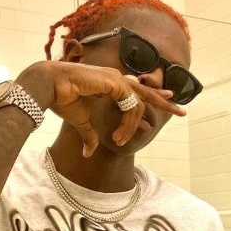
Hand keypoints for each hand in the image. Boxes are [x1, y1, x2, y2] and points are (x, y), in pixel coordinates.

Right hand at [16, 61, 185, 156]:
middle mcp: (116, 78)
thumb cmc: (62, 100)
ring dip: (132, 127)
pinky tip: (119, 135)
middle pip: (147, 91)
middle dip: (164, 102)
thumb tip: (88, 152)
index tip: (167, 99)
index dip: (151, 97)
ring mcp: (117, 78)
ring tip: (120, 140)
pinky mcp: (116, 82)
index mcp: (110, 83)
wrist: (49, 88)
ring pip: (139, 105)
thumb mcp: (82, 123)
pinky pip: (132, 107)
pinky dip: (129, 123)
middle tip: (181, 111)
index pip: (136, 90)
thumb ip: (90, 136)